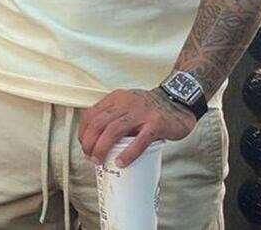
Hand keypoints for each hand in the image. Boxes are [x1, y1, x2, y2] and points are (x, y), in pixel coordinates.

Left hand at [78, 88, 195, 167]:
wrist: (178, 101)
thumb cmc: (150, 109)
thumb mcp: (128, 105)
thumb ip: (114, 116)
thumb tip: (97, 140)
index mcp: (116, 98)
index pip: (92, 113)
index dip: (83, 130)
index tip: (83, 144)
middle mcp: (126, 103)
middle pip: (99, 122)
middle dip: (89, 141)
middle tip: (89, 156)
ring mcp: (141, 113)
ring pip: (114, 130)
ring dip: (102, 147)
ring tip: (99, 160)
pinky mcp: (156, 124)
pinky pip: (139, 140)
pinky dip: (128, 153)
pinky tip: (120, 162)